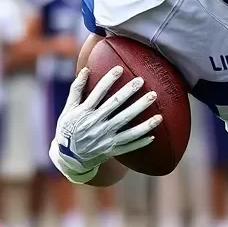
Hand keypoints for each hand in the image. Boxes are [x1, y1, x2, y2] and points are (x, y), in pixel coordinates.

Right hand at [49, 66, 161, 183]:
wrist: (68, 157)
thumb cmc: (68, 129)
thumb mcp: (68, 109)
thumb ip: (76, 90)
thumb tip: (86, 69)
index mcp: (85, 113)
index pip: (98, 92)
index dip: (108, 80)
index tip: (120, 69)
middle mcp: (95, 124)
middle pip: (116, 106)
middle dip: (130, 93)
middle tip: (143, 81)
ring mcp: (105, 138)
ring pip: (127, 128)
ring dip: (144, 121)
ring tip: (159, 113)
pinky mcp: (111, 150)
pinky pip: (128, 146)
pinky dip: (140, 142)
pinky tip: (154, 135)